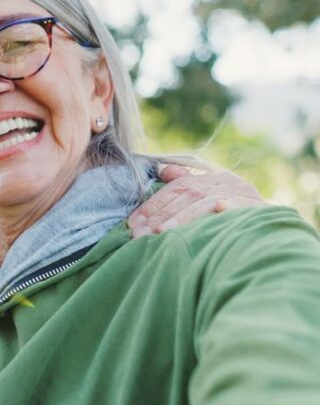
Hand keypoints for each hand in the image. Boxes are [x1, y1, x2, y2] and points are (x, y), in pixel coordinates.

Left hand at [128, 164, 264, 238]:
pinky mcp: (254, 207)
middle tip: (137, 233)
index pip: (176, 187)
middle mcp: (227, 181)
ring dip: (178, 218)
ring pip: (201, 201)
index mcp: (213, 178)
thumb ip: (187, 185)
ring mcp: (241, 193)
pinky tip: (197, 222)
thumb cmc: (235, 219)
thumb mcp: (209, 201)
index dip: (152, 204)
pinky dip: (214, 213)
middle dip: (158, 214)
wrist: (272, 233)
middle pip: (185, 193)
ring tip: (158, 234)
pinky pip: (229, 208)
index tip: (132, 223)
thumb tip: (164, 171)